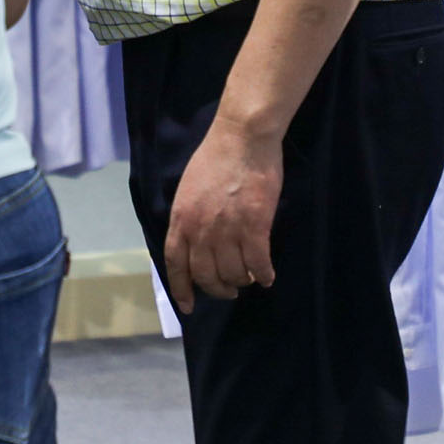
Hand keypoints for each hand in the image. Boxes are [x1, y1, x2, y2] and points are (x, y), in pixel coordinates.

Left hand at [163, 117, 281, 313]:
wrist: (242, 137)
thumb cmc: (215, 157)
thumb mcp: (188, 190)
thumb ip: (189, 218)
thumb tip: (194, 243)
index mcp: (180, 220)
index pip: (176, 265)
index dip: (182, 289)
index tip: (188, 306)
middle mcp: (200, 230)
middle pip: (206, 275)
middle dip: (218, 288)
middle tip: (230, 289)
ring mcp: (227, 230)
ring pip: (233, 273)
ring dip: (242, 281)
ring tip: (249, 278)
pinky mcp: (255, 226)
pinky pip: (258, 263)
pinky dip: (263, 274)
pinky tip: (267, 276)